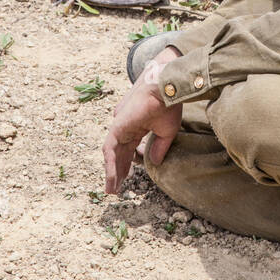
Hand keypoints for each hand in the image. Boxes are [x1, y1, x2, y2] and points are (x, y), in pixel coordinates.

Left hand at [101, 47, 182, 193]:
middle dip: (118, 172)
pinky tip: (113, 178)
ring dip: (112, 173)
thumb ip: (159, 148)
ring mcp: (120, 127)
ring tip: (113, 190)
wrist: (166, 90)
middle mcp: (126, 127)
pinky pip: (110, 150)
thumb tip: (154, 163)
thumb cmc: (169, 106)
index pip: (128, 150)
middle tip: (116, 190)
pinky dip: (111, 165)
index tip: (127, 180)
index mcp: (137, 127)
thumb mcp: (167, 132)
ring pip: (112, 154)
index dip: (127, 165)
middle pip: (119, 154)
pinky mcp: (117, 128)